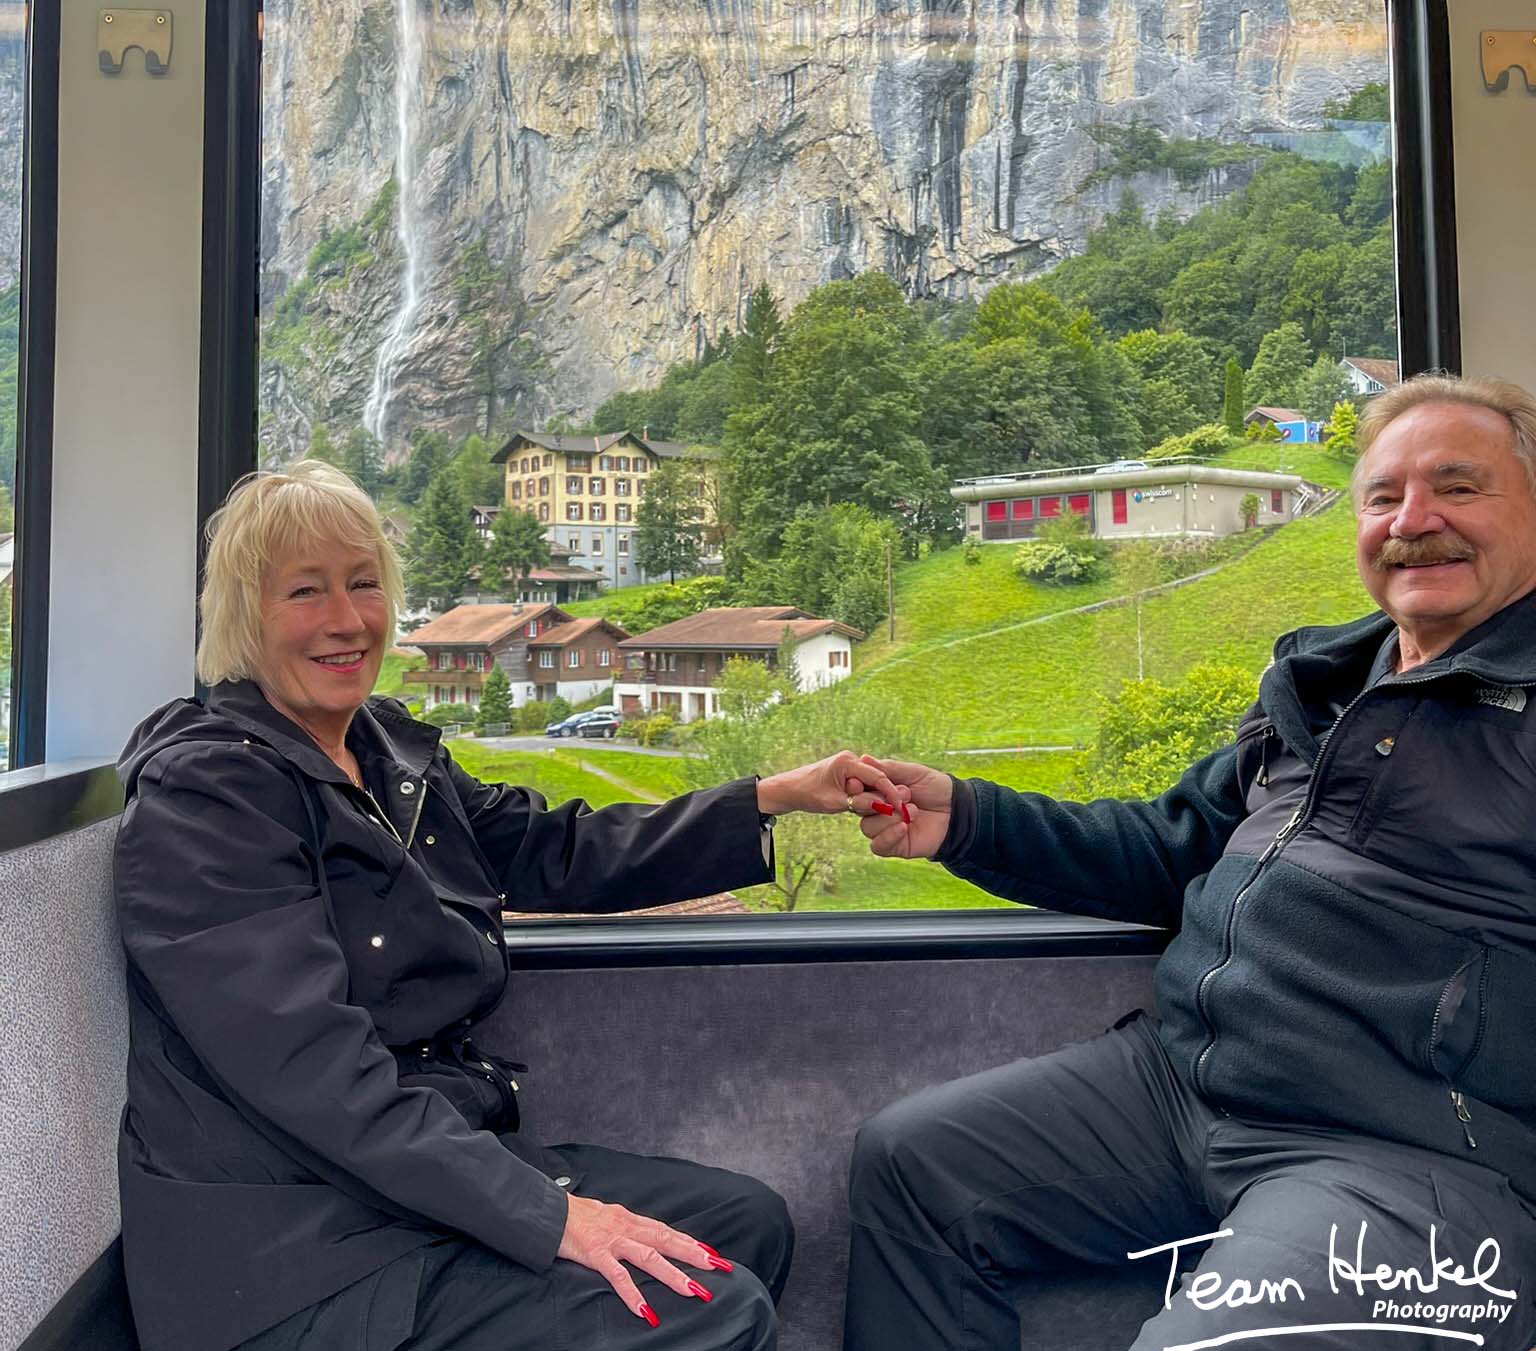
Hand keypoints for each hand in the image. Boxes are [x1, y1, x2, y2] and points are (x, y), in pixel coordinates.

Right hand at [557, 1191, 729, 1326]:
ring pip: (649, 1257)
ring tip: (692, 1291)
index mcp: (629, 1219)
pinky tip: (645, 1310)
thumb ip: (624, 1227)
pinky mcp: (596, 1254)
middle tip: (716, 1268)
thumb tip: (641, 1236)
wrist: (546, 1210)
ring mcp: (612, 1240)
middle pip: (666, 1240)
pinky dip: (633, 1294)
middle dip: (693, 1255)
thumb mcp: (605, 1216)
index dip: (688, 1241)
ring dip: (673, 1275)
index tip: (710, 1253)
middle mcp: (625, 1227)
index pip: (665, 1230)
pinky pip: (617, 1276)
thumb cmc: (575, 1215)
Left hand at [756, 750, 909, 816]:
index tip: (901, 807)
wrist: (788, 789)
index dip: (891, 792)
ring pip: (870, 782)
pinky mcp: (846, 773)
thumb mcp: (834, 802)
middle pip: (876, 778)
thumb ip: (860, 804)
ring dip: (875, 796)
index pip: (878, 776)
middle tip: (897, 811)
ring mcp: (849, 765)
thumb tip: (884, 806)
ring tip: (884, 811)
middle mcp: (850, 760)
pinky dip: (867, 795)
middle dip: (886, 795)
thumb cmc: (808, 794)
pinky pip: (863, 784)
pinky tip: (870, 808)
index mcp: (848, 762)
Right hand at [855, 755, 951, 859]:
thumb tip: (863, 758)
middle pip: (859, 808)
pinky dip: (888, 835)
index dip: (856, 786)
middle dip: (877, 800)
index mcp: (879, 791)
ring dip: (889, 817)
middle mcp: (877, 810)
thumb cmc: (936, 788)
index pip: (856, 789)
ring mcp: (884, 829)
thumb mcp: (913, 773)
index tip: (859, 782)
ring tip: (913, 810)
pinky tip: (904, 827)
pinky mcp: (893, 846)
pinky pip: (878, 845)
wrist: (958, 810)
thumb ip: (888, 769)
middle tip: (904, 794)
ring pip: (867, 827)